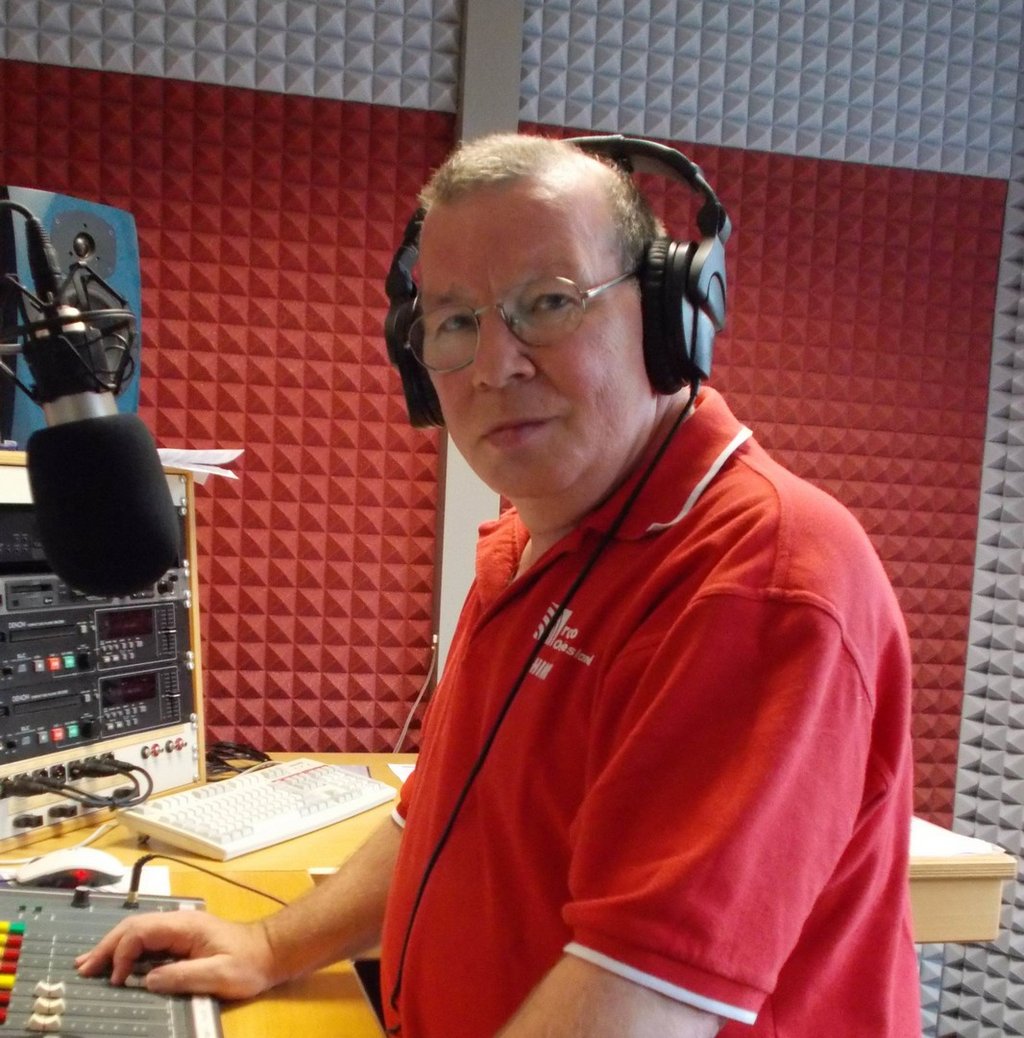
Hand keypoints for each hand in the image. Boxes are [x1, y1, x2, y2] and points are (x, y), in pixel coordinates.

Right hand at [75, 910, 276, 999]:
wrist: (271, 952)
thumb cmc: (249, 963)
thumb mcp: (219, 974)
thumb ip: (184, 976)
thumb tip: (148, 979)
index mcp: (185, 926)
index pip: (142, 931)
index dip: (122, 953)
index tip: (115, 980)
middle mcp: (179, 922)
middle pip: (134, 927)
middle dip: (106, 947)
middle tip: (82, 969)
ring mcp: (180, 930)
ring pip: (138, 932)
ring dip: (112, 948)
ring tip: (87, 965)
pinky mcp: (182, 941)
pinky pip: (147, 942)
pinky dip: (126, 952)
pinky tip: (115, 964)